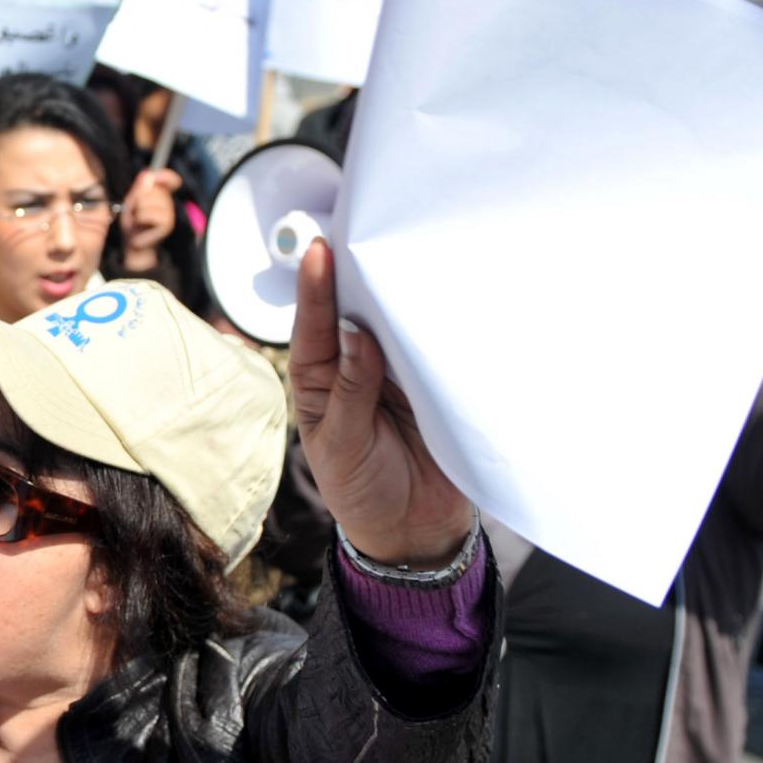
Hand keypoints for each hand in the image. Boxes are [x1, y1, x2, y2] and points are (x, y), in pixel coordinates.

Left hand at [119, 167, 181, 271]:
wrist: (133, 244)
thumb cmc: (133, 222)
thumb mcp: (132, 201)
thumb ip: (140, 187)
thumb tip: (149, 175)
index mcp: (161, 194)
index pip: (171, 180)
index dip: (165, 176)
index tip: (156, 176)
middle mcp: (168, 203)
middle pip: (154, 188)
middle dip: (138, 199)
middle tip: (135, 211)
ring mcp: (169, 214)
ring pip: (150, 201)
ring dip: (138, 211)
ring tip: (137, 220)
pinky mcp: (166, 225)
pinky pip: (149, 214)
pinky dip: (139, 219)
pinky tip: (140, 227)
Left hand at [288, 240, 473, 567]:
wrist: (417, 532)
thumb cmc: (364, 490)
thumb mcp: (344, 445)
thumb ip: (351, 391)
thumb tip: (356, 332)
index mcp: (319, 379)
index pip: (314, 326)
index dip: (316, 287)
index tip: (319, 249)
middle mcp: (357, 367)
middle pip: (356, 312)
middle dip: (359, 275)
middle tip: (366, 229)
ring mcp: (400, 373)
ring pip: (398, 325)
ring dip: (401, 295)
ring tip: (405, 250)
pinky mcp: (437, 385)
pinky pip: (436, 351)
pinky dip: (440, 327)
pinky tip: (447, 298)